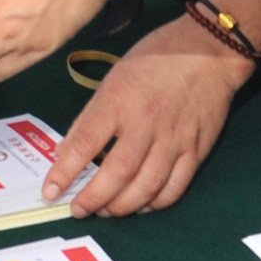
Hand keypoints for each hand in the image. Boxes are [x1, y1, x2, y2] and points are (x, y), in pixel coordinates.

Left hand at [44, 19, 244, 213]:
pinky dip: (155, 203)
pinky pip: (175, 186)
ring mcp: (175, 138)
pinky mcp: (196, 149)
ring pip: (147, 186)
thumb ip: (90, 117)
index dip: (64, 173)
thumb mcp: (113, 78)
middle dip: (94, 198)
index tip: (50, 192)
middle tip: (79, 210)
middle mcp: (147, 122)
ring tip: (106, 211)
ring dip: (122, 206)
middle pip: (117, 173)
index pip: (85, 144)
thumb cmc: (156, 59)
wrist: (210, 50)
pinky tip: (141, 205)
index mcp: (119, 100)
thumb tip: (67, 153)